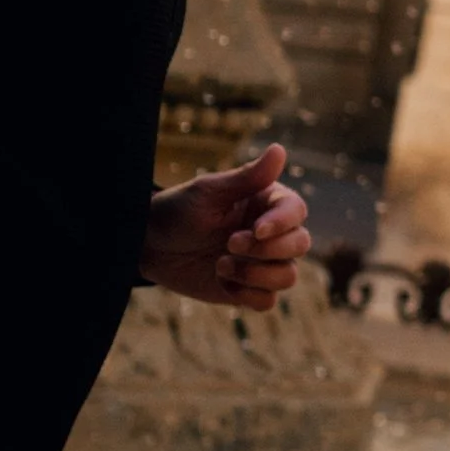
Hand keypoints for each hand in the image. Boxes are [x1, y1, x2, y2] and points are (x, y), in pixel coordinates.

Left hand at [141, 143, 310, 310]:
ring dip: (255, 274)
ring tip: (220, 265)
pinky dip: (247, 295)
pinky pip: (268, 301)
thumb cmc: (177, 210)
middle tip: (229, 244)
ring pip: (288, 276)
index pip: (296, 211)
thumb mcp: (209, 192)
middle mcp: (271, 234)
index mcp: (265, 204)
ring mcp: (262, 263)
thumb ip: (247, 177)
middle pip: (300, 244)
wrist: (148, 246)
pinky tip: (221, 281)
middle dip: (267, 250)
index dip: (282, 223)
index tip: (255, 230)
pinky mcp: (249, 289)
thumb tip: (280, 149)